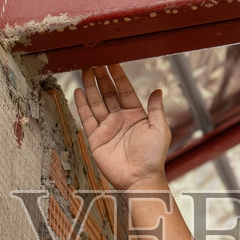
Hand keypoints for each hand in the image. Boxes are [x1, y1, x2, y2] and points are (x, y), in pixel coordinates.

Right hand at [72, 65, 170, 191]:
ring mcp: (107, 128)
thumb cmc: (153, 157)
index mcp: (136, 115)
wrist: (140, 178)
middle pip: (108, 93)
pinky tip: (79, 91)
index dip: (118, 76)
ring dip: (90, 86)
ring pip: (96, 102)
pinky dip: (82, 105)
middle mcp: (120, 119)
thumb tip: (158, 90)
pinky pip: (87, 118)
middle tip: (95, 62)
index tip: (112, 62)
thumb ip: (156, 109)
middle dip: (101, 78)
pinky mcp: (96, 138)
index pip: (125, 90)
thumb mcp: (160, 129)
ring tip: (85, 70)